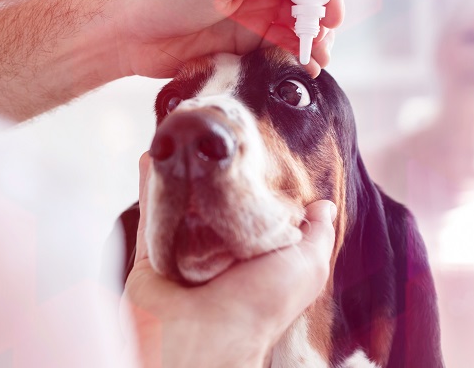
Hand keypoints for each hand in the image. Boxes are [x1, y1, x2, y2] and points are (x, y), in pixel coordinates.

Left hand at [110, 0, 343, 78]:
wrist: (127, 33)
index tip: (331, 14)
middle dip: (320, 19)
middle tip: (323, 43)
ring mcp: (250, 11)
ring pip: (294, 24)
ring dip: (311, 41)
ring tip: (317, 61)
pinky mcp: (241, 40)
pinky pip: (276, 47)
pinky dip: (293, 56)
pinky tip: (303, 68)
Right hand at [121, 153, 336, 367]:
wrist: (202, 337)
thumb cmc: (258, 306)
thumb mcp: (306, 268)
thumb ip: (316, 235)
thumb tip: (323, 207)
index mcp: (256, 260)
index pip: (257, 215)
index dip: (257, 184)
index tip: (253, 149)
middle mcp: (219, 257)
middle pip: (214, 207)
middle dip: (213, 174)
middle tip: (213, 138)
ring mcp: (183, 256)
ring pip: (181, 204)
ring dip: (180, 172)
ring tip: (183, 135)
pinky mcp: (153, 256)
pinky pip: (152, 212)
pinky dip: (150, 184)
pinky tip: (154, 156)